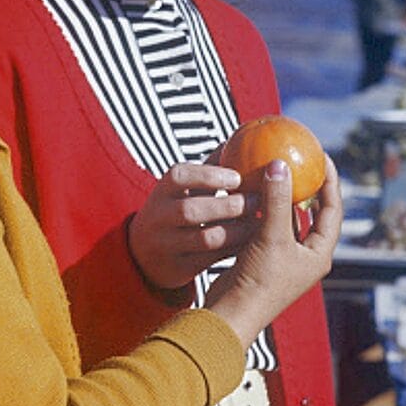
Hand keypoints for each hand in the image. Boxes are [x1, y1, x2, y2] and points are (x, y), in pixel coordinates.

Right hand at [128, 162, 251, 291]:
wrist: (144, 254)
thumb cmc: (176, 209)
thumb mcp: (183, 188)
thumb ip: (210, 166)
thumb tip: (241, 137)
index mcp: (162, 190)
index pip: (180, 175)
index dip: (209, 175)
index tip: (237, 177)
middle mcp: (158, 216)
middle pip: (193, 210)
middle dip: (230, 205)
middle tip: (258, 201)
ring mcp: (166, 244)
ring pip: (205, 238)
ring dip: (238, 230)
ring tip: (261, 222)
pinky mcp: (177, 268)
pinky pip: (211, 260)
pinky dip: (235, 249)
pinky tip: (254, 241)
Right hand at [204, 155, 342, 350]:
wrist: (231, 314)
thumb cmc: (259, 281)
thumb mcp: (271, 237)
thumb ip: (277, 200)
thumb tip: (281, 164)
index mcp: (319, 254)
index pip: (333, 210)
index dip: (331, 182)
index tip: (323, 157)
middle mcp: (306, 256)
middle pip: (314, 214)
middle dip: (309, 188)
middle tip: (302, 161)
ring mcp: (286, 259)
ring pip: (289, 220)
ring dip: (284, 198)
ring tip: (277, 172)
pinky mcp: (265, 260)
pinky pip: (270, 228)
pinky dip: (265, 210)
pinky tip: (254, 194)